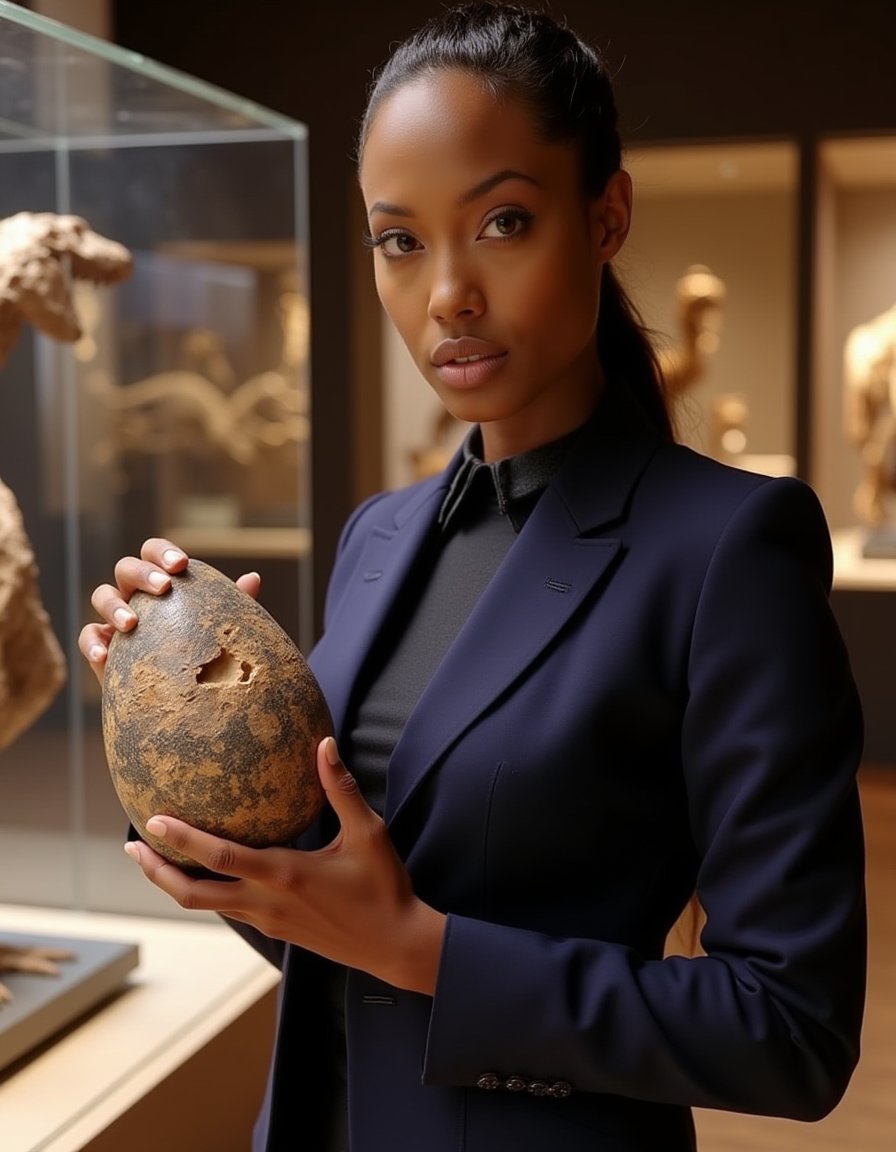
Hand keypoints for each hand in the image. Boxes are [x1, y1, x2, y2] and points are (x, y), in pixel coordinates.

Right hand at [78, 537, 261, 681]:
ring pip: (101, 595)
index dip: (162, 552)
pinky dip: (92, 643)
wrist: (185, 699)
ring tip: (132, 623)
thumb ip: (234, 604)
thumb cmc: (206, 653)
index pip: (154, 552)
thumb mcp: (221, 630)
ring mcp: (115, 619)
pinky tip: (105, 656)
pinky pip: (88, 636)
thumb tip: (253, 578)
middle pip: (126, 567)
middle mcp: (136, 594)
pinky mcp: (102, 647)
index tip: (181, 564)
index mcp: (162, 581)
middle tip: (163, 587)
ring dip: (114, 605)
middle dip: (142, 573)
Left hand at [123, 737, 446, 995]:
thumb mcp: (367, 833)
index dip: (182, 840)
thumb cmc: (384, 887)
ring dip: (175, 882)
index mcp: (285, 875)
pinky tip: (206, 872)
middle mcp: (267, 902)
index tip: (151, 821)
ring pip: (206, 905)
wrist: (395, 945)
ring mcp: (268, 920)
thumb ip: (340, 789)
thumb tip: (324, 744)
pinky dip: (206, 890)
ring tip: (153, 858)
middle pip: (193, 893)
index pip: (221, 857)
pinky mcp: (276, 930)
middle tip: (130, 847)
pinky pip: (229, 909)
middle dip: (157, 871)